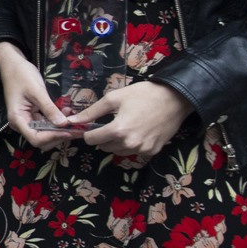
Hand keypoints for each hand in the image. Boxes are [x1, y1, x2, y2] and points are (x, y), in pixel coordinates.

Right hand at [0, 41, 74, 150]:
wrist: (12, 64)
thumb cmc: (21, 75)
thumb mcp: (37, 91)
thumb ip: (49, 108)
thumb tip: (64, 124)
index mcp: (18, 119)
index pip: (36, 138)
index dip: (54, 137)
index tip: (70, 130)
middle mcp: (21, 123)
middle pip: (42, 140)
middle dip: (59, 135)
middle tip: (77, 127)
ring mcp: (26, 120)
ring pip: (45, 133)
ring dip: (60, 128)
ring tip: (73, 117)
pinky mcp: (32, 115)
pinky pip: (46, 123)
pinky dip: (57, 121)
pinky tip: (67, 112)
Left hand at [73, 81, 190, 158]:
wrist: (174, 99)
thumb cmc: (142, 95)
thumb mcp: (114, 98)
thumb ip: (91, 112)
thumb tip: (72, 121)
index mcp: (118, 130)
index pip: (92, 140)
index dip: (89, 132)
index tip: (93, 125)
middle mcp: (130, 144)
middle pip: (104, 146)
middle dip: (103, 136)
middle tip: (112, 123)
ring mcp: (142, 149)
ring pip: (118, 151)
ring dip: (116, 142)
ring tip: (125, 126)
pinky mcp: (152, 151)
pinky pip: (134, 152)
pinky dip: (132, 145)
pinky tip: (138, 131)